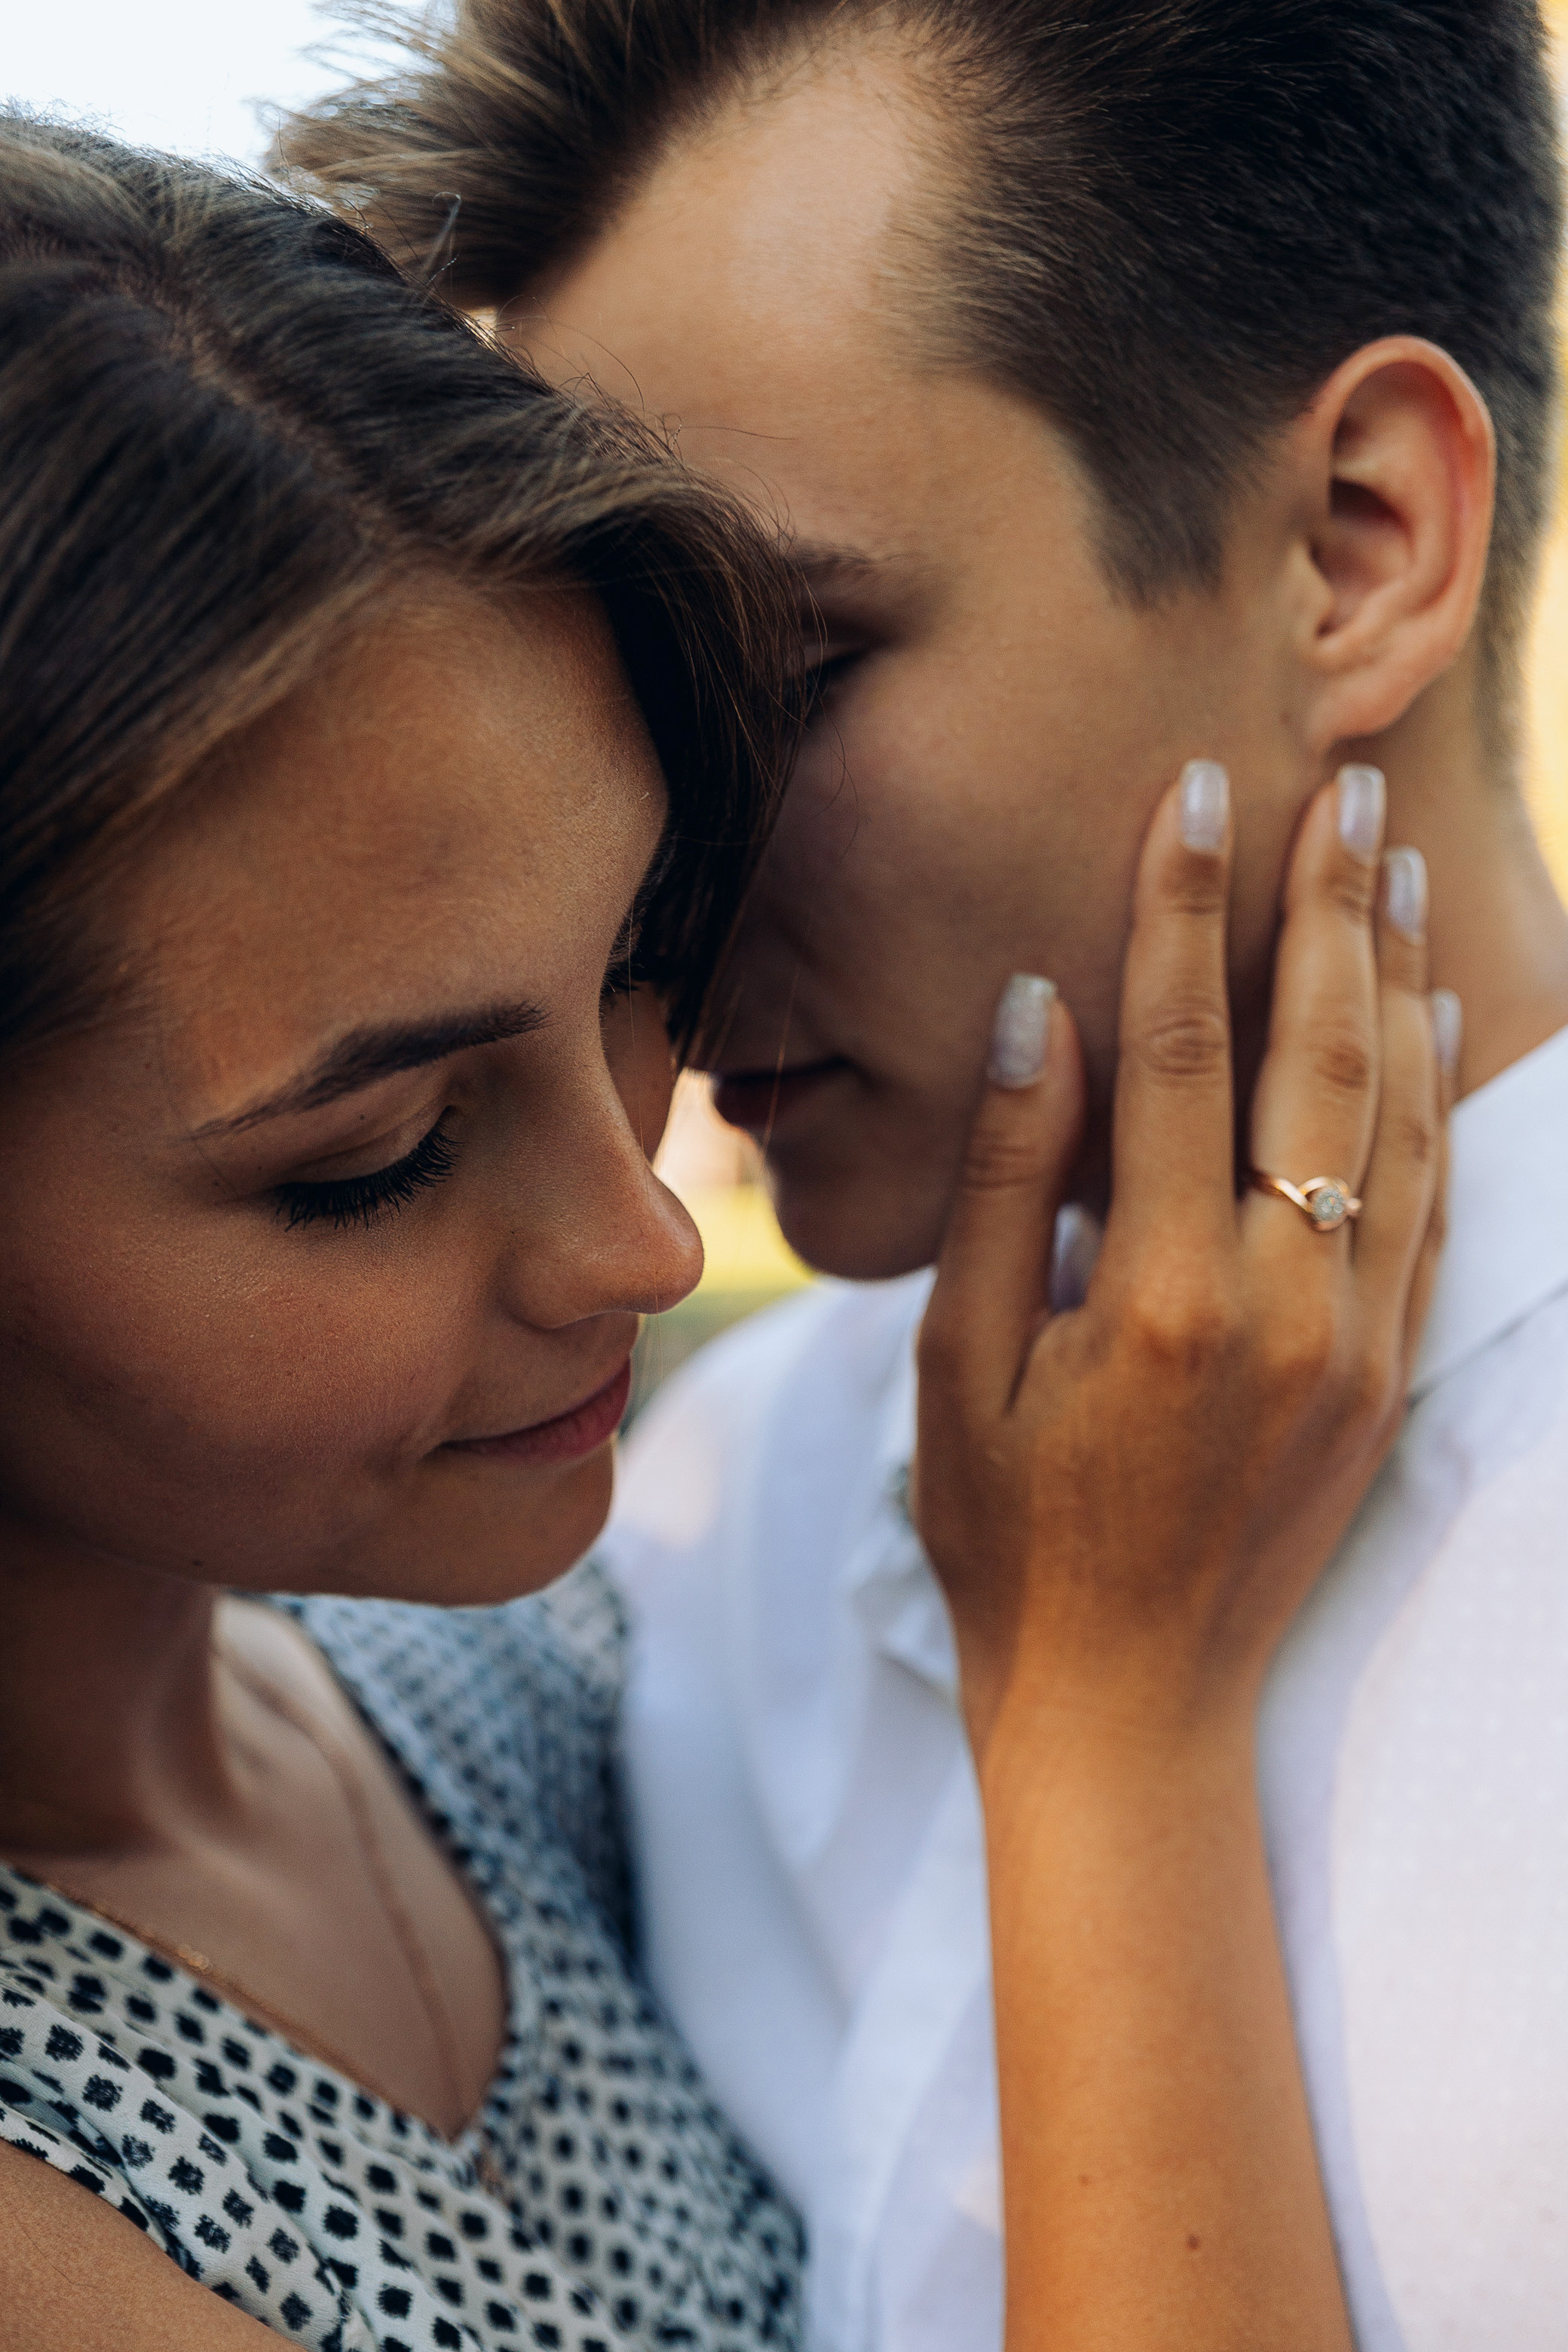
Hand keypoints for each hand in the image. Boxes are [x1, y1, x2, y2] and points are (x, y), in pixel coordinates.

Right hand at [912, 759, 1455, 2351]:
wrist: (1134, 1710)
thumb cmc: (1011, 1541)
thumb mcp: (959, 1372)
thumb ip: (1007, 1188)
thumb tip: (1032, 1013)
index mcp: (1159, 1303)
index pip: (1173, 1055)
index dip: (1179, 911)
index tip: (1190, 793)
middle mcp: (1284, 1311)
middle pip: (1314, 1060)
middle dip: (1319, 909)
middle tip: (1331, 785)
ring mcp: (1357, 1346)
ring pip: (1397, 1120)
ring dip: (1394, 980)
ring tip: (1390, 862)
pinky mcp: (1392, 1378)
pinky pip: (1432, 1207)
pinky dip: (1435, 1098)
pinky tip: (1428, 1015)